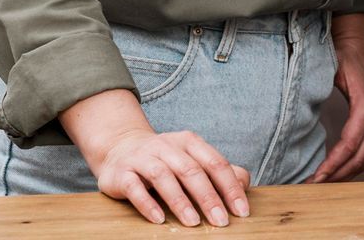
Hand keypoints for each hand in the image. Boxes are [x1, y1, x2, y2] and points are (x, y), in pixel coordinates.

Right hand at [91, 124, 250, 227]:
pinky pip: (134, 187)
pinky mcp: (122, 173)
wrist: (120, 148)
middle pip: (191, 170)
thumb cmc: (165, 159)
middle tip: (221, 221)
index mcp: (189, 142)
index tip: (241, 211)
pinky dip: (147, 203)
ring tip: (193, 222)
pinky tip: (159, 219)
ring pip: (163, 176)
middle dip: (209, 197)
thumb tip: (243, 184)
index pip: (215, 163)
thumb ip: (218, 170)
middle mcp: (166, 146)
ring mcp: (142, 158)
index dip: (230, 187)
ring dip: (180, 201)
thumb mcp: (192, 159)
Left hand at [307, 14, 363, 181]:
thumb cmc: (341, 57)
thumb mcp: (328, 71)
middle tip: (313, 186)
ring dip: (346, 174)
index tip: (315, 177)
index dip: (333, 164)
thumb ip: (317, 91)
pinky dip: (354, 166)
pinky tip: (336, 172)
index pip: (350, 144)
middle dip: (337, 175)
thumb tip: (294, 115)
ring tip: (322, 184)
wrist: (357, 45)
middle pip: (360, 156)